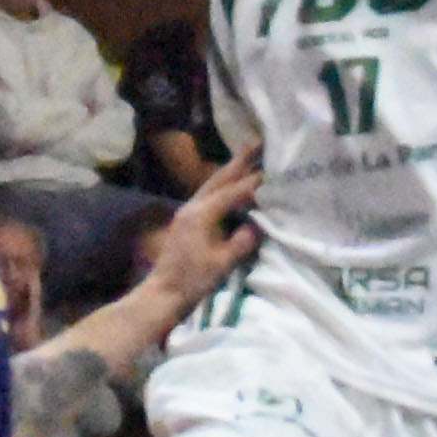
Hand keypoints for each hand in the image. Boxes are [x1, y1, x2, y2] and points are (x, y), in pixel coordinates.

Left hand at [137, 158, 261, 317]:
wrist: (164, 293)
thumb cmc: (193, 280)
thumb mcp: (223, 262)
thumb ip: (242, 241)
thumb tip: (257, 225)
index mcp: (201, 214)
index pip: (233, 192)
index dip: (253, 182)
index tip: (273, 170)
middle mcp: (192, 206)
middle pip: (218, 179)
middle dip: (238, 161)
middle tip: (256, 143)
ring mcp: (186, 212)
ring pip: (211, 185)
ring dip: (229, 171)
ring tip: (246, 157)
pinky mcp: (186, 221)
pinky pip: (207, 195)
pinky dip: (221, 186)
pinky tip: (230, 186)